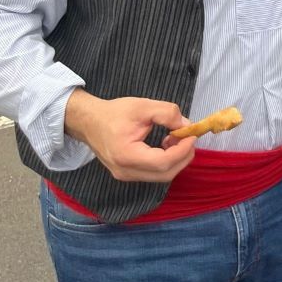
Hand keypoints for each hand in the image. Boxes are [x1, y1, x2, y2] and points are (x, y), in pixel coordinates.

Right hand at [64, 89, 196, 182]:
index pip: (162, 162)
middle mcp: (125, 171)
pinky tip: (166, 144)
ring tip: (175, 138)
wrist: (89, 122)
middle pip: (165, 174)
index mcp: (126, 155)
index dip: (182, 150)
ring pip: (161, 176)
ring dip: (176, 159)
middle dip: (183, 156)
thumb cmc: (114, 113)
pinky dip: (167, 161)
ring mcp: (125, 176)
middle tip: (188, 137)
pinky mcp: (128, 174)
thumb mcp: (143, 106)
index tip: (192, 135)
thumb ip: (167, 113)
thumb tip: (186, 125)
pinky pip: (154, 173)